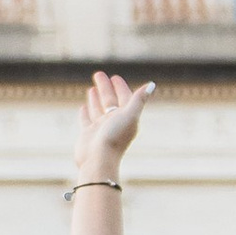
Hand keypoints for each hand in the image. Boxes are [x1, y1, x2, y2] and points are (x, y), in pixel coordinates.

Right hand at [76, 68, 154, 182]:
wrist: (98, 160)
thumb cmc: (115, 138)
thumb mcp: (130, 115)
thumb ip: (139, 100)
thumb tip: (151, 85)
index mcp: (126, 118)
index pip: (124, 98)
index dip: (121, 87)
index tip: (115, 77)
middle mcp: (113, 122)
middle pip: (110, 101)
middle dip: (105, 87)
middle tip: (98, 74)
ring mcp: (100, 128)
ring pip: (98, 109)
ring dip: (96, 98)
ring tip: (92, 88)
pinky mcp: (88, 134)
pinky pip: (87, 120)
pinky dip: (86, 112)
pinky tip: (84, 106)